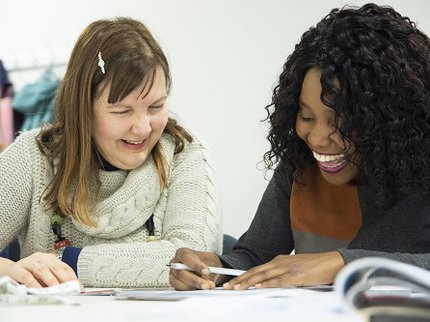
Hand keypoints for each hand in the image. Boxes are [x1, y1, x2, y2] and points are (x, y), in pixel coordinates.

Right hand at [0, 252, 78, 287]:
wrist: (8, 271)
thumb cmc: (29, 274)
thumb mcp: (44, 276)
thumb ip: (54, 280)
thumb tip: (68, 289)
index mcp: (50, 259)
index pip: (64, 266)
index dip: (72, 277)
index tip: (78, 286)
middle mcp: (41, 257)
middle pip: (56, 266)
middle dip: (65, 278)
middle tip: (70, 288)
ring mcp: (29, 262)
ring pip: (42, 269)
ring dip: (51, 280)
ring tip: (57, 289)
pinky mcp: (17, 269)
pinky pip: (27, 276)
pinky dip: (33, 283)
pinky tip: (38, 290)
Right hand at [169, 248, 223, 289]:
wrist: (208, 270)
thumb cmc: (207, 262)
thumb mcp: (211, 261)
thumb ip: (208, 269)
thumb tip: (206, 278)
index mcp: (182, 253)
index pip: (186, 257)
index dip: (195, 265)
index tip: (206, 272)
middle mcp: (175, 263)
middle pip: (181, 272)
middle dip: (195, 280)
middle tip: (206, 285)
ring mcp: (173, 275)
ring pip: (178, 283)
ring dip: (193, 287)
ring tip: (206, 287)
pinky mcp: (175, 285)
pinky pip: (180, 290)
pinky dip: (191, 291)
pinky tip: (200, 290)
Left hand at [223, 251, 344, 289]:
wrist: (332, 262)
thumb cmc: (315, 267)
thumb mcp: (295, 268)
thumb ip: (282, 273)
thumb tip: (272, 282)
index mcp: (279, 261)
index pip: (257, 269)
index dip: (243, 276)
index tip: (232, 282)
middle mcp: (280, 263)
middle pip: (256, 272)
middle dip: (240, 279)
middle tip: (227, 286)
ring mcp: (287, 268)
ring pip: (263, 276)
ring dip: (248, 282)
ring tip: (237, 288)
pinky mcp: (296, 275)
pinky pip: (279, 281)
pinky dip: (267, 284)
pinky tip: (259, 287)